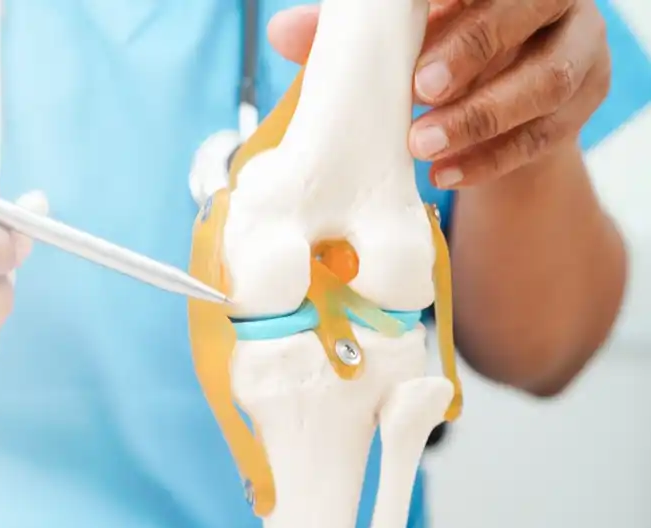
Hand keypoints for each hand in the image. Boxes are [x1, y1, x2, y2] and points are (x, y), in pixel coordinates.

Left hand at [268, 0, 611, 188]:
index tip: (417, 10)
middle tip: (417, 89)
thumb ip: (351, 31)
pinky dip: (490, 158)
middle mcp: (554, 5)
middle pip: (528, 13)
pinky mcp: (582, 108)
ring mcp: (579, 54)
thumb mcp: (403, 37)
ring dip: (480, 116)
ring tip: (421, 142)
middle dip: (472, 51)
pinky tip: (443, 173)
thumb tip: (283, 32)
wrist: (498, 104)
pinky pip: (545, 137)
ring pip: (546, 82)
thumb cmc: (442, 51)